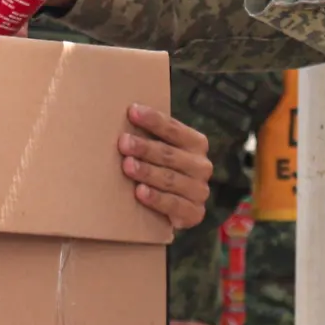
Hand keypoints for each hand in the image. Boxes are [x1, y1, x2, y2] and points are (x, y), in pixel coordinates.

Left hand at [121, 104, 211, 230]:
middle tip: (123, 142)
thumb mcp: (160, 151)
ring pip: (170, 179)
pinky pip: (173, 204)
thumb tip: (126, 117)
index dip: (154, 120)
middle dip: (145, 147)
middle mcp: (202, 166)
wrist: (174, 209)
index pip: (174, 129)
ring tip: (127, 166)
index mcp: (197, 143)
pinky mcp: (194, 213)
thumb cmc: (162, 170)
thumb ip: (151, 137)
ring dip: (147, 172)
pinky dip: (156, 198)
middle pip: (170, 154)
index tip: (132, 111)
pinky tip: (140, 192)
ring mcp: (199, 191)